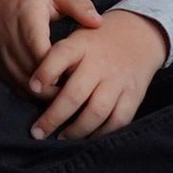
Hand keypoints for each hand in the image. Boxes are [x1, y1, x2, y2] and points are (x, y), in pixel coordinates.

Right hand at [0, 0, 100, 87]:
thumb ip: (78, 5)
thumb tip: (99, 23)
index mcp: (29, 21)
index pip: (43, 55)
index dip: (60, 71)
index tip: (80, 76)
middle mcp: (11, 41)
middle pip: (34, 76)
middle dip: (56, 89)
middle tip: (79, 93)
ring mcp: (1, 55)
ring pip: (23, 85)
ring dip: (44, 95)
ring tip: (65, 96)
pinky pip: (13, 86)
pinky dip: (31, 93)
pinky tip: (47, 92)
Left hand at [25, 9, 167, 141]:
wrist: (139, 33)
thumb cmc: (97, 42)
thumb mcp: (76, 38)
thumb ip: (57, 60)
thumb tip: (35, 92)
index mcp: (82, 45)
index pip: (61, 55)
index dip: (46, 72)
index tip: (32, 88)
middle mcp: (100, 62)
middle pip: (75, 93)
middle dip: (53, 117)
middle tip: (37, 132)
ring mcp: (118, 80)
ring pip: (96, 111)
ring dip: (76, 130)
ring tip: (61, 138)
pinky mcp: (134, 94)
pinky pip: (118, 120)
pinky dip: (102, 133)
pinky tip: (87, 138)